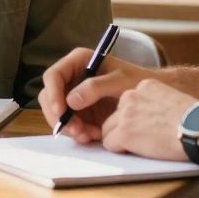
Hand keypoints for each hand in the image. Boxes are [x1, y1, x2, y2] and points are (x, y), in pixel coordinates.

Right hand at [38, 47, 154, 143]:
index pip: (53, 76)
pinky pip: (69, 125)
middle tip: (76, 131)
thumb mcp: (120, 80)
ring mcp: (73, 96)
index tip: (61, 112)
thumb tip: (71, 100)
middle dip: (59, 116)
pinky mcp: (79, 112)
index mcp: (78, 62)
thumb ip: (96, 87)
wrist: (149, 97)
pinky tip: (93, 135)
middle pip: (49, 97)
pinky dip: (77, 133)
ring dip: (69, 128)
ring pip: (57, 114)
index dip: (53, 94)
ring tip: (89, 135)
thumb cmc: (138, 81)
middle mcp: (71, 78)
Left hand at [99, 79, 194, 160]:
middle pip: (116, 115)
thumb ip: (156, 103)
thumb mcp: (172, 99)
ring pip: (109, 130)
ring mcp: (126, 114)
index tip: (148, 125)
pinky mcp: (123, 133)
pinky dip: (121, 150)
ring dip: (121, 139)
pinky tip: (140, 151)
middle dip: (124, 128)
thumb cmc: (195, 120)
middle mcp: (132, 95)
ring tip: (144, 146)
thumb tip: (150, 118)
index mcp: (146, 85)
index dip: (135, 118)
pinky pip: (110, 144)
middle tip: (144, 139)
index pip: (128, 102)